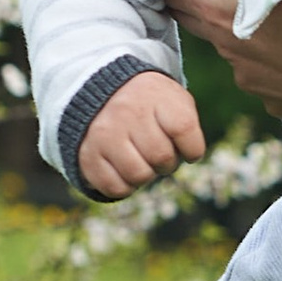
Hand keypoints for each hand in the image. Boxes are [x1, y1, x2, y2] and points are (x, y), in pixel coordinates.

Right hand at [77, 74, 204, 198]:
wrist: (100, 92)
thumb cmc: (149, 104)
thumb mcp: (172, 99)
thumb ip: (186, 125)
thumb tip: (190, 158)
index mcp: (153, 93)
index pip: (183, 128)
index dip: (193, 148)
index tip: (189, 150)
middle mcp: (125, 112)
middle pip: (162, 157)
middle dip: (168, 163)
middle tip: (159, 153)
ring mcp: (104, 134)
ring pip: (139, 176)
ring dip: (147, 175)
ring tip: (142, 160)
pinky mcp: (87, 155)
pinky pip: (115, 188)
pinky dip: (126, 186)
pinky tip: (125, 169)